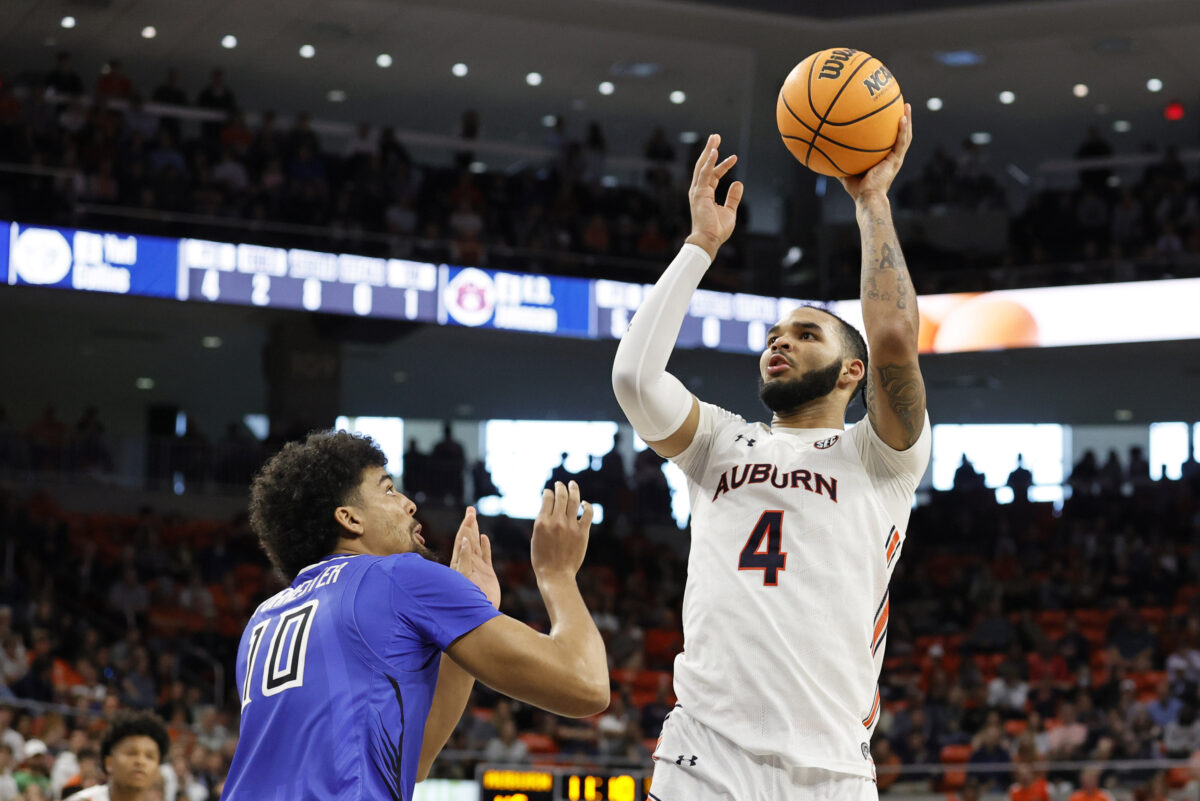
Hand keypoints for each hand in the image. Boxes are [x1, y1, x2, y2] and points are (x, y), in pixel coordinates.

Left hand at [449, 507, 499, 607]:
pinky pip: (485, 557)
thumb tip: (464, 541)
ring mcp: (477, 568)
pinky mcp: (487, 574)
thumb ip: (464, 560)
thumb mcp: (463, 578)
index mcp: (459, 563)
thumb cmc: (466, 599)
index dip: (465, 526)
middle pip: (467, 539)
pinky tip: (484, 538)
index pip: (462, 540)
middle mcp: (467, 563)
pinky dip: (485, 547)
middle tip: (471, 510)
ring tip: (474, 519)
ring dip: (476, 532)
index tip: (469, 514)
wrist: (479, 615)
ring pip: (476, 545)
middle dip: (468, 524)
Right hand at [531, 481, 593, 581]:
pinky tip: (584, 503)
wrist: (556, 575)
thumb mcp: (536, 537)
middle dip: (560, 487)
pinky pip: (587, 513)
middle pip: (561, 496)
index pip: (547, 498)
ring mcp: (570, 526)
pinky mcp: (582, 532)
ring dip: (573, 489)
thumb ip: (542, 521)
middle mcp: (556, 521)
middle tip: (560, 484)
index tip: (549, 492)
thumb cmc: (542, 559)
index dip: (548, 492)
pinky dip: (587, 505)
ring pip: (574, 500)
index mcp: (542, 522)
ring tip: (572, 484)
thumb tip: (548, 507)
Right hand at [685, 134, 743, 260]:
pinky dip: (709, 162)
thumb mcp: (730, 210)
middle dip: (710, 150)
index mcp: (704, 194)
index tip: (734, 158)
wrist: (709, 240)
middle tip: (716, 136)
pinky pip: (704, 174)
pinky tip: (714, 152)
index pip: (713, 175)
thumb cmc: (717, 230)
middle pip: (704, 165)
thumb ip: (733, 197)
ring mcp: (697, 191)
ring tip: (715, 138)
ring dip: (709, 151)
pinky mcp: (699, 193)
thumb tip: (738, 183)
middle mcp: (699, 190)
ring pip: (703, 166)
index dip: (723, 165)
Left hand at [840, 103, 912, 204]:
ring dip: (907, 120)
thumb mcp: (846, 171)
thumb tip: (825, 152)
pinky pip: (901, 142)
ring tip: (906, 106)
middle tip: (901, 105)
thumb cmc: (857, 189)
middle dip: (901, 119)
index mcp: (884, 158)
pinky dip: (903, 130)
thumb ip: (839, 161)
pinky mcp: (896, 160)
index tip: (888, 115)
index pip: (889, 140)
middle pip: (900, 134)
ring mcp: (895, 158)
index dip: (890, 128)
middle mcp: (892, 157)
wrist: (867, 197)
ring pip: (905, 136)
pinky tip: (902, 118)